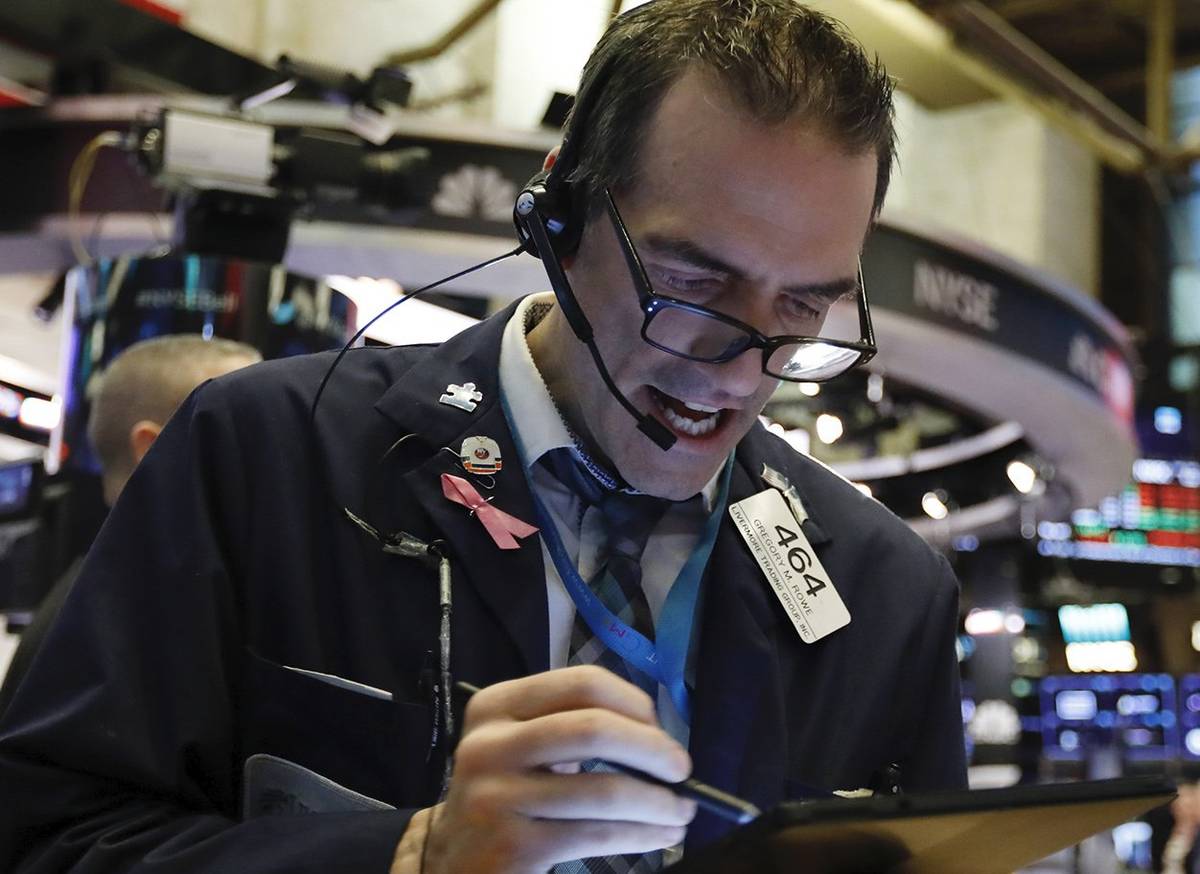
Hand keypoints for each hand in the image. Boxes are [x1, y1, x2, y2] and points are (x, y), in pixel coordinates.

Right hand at [391, 665, 695, 873]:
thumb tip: (659, 738)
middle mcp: (489, 744)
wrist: (451, 858)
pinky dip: (640, 834)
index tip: (660, 728)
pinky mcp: (511, 847)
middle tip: (682, 769)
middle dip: (652, 748)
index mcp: (496, 705)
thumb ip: (573, 728)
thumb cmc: (506, 792)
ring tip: (680, 810)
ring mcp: (495, 796)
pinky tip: (658, 835)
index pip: (581, 683)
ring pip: (603, 790)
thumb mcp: (524, 745)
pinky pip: (596, 834)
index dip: (633, 703)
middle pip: (593, 729)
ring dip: (656, 801)